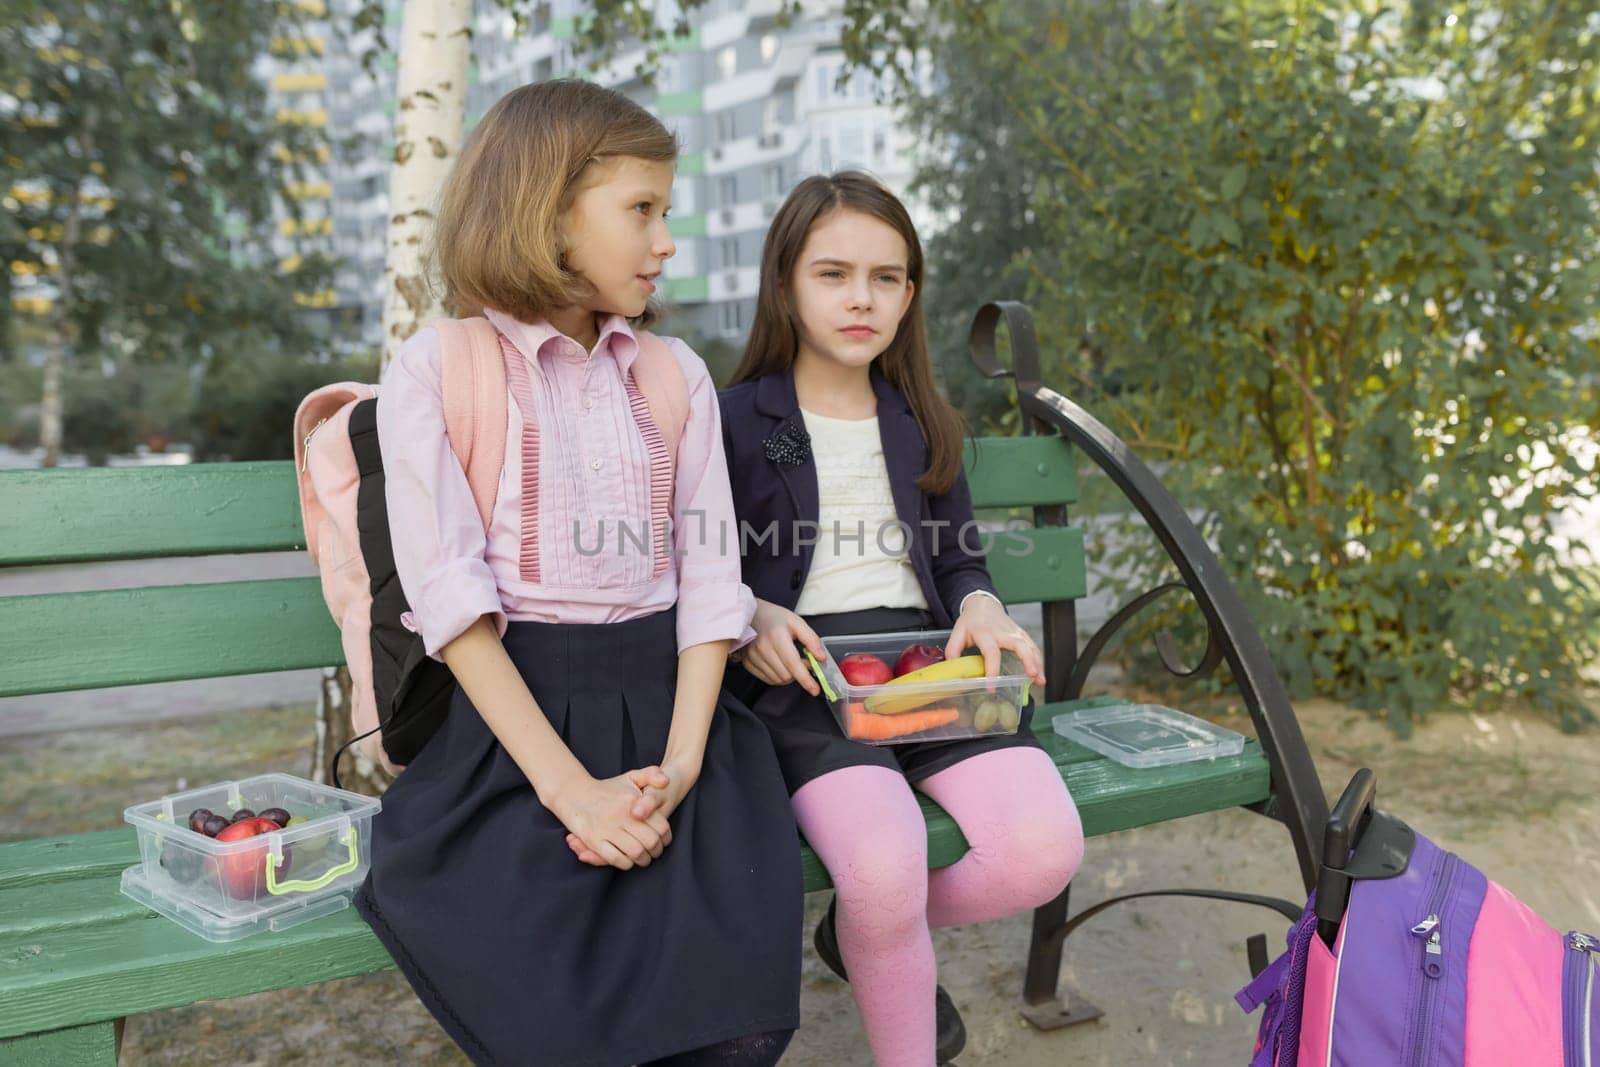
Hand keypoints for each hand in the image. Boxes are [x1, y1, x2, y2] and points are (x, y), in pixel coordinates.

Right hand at [566, 758, 698, 866]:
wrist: (574, 793)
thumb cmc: (607, 788)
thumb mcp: (631, 776)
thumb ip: (652, 774)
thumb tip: (665, 781)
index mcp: (633, 801)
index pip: (660, 826)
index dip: (665, 838)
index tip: (663, 842)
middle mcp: (621, 815)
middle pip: (650, 842)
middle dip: (655, 851)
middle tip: (654, 852)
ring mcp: (607, 828)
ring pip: (635, 852)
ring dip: (642, 860)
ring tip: (643, 858)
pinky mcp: (594, 840)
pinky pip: (616, 858)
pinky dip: (625, 863)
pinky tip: (627, 860)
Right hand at [739, 599, 825, 696]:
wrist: (750, 614)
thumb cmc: (774, 618)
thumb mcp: (797, 622)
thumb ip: (811, 639)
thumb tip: (821, 658)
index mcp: (777, 635)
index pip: (793, 664)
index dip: (805, 679)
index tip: (815, 689)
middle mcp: (763, 648)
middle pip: (786, 675)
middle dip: (799, 674)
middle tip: (804, 662)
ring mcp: (753, 656)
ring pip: (778, 680)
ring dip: (789, 676)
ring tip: (790, 661)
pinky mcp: (748, 663)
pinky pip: (768, 679)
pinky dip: (778, 677)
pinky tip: (780, 665)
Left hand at [944, 594, 1045, 685]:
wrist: (983, 604)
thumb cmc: (970, 622)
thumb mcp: (957, 633)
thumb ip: (953, 650)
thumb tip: (954, 670)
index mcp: (985, 632)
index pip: (991, 652)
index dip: (992, 670)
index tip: (992, 686)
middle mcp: (1003, 632)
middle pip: (1019, 645)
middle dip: (1027, 660)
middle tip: (1032, 675)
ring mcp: (1015, 632)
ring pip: (1029, 646)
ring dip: (1037, 663)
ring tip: (1040, 681)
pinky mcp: (1022, 635)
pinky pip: (1032, 647)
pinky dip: (1038, 661)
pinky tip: (1040, 675)